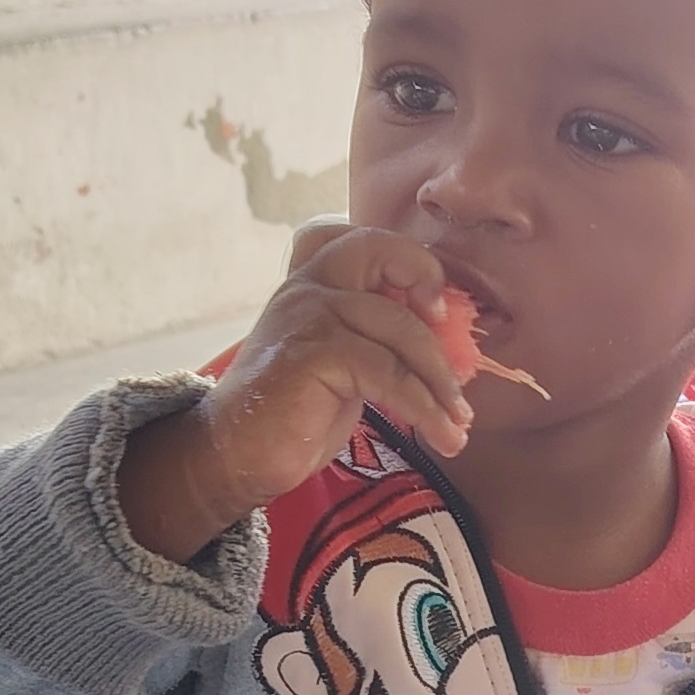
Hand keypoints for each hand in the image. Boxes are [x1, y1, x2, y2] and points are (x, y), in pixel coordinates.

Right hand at [116, 221, 471, 561]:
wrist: (236, 455)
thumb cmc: (292, 413)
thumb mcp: (342, 362)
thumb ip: (376, 337)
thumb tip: (444, 344)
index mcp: (312, 281)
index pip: (365, 239)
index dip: (410, 260)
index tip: (436, 310)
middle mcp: (307, 286)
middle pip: (381, 254)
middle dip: (429, 287)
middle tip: (456, 354)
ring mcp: (307, 314)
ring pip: (399, 329)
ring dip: (440, 382)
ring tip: (458, 424)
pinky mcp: (313, 353)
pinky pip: (388, 373)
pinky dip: (424, 407)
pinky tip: (441, 435)